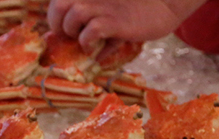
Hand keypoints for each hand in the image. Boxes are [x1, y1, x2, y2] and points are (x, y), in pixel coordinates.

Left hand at [47, 0, 207, 50]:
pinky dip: (88, 45)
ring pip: (73, 16)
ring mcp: (105, 6)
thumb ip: (85, 16)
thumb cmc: (134, 8)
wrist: (165, 5)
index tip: (61, 30)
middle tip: (69, 36)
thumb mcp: (107, 7)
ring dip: (73, 33)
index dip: (54, 18)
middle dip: (57, 25)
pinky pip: (91, 33)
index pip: (58, 0)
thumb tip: (52, 37)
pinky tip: (97, 53)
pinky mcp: (116, 21)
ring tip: (84, 42)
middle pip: (59, 5)